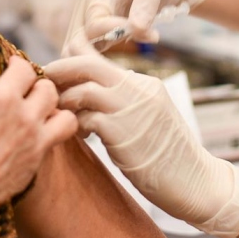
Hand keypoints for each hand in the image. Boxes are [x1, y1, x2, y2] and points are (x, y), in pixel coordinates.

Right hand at [0, 42, 77, 237]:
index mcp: (2, 98)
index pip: (24, 68)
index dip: (15, 64)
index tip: (7, 68)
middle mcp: (26, 118)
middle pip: (48, 89)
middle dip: (36, 85)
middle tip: (21, 90)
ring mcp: (36, 143)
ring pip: (64, 116)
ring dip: (54, 109)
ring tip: (35, 111)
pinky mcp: (37, 165)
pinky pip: (57, 141)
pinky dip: (51, 133)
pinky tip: (32, 136)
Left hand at [46, 51, 238, 237]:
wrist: (196, 182)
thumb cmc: (169, 157)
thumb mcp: (149, 118)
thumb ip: (125, 103)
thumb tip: (90, 97)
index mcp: (144, 83)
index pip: (100, 55)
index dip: (73, 57)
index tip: (58, 72)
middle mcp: (139, 89)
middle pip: (86, 63)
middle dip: (59, 70)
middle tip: (43, 83)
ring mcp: (131, 109)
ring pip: (82, 89)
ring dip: (65, 101)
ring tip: (62, 114)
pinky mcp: (122, 132)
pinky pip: (86, 118)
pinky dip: (76, 124)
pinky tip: (81, 135)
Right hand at [59, 0, 215, 54]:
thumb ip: (146, 3)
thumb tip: (136, 30)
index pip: (94, 22)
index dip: (116, 34)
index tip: (152, 35)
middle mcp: (87, 0)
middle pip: (76, 39)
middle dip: (96, 58)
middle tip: (128, 70)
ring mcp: (88, 13)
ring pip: (79, 47)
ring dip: (100, 61)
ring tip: (130, 68)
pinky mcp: (97, 26)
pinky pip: (91, 48)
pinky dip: (102, 61)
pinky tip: (125, 66)